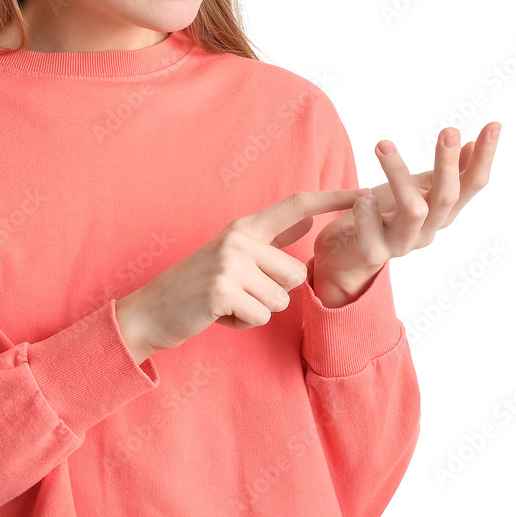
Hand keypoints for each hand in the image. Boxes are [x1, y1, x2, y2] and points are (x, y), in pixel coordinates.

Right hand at [116, 188, 373, 361]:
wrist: (152, 310)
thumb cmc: (197, 285)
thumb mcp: (234, 254)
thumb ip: (270, 238)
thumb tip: (306, 220)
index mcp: (244, 227)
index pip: (296, 206)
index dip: (331, 199)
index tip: (363, 193)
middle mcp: (238, 238)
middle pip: (296, 273)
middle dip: (274, 293)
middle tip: (239, 292)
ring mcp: (230, 263)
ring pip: (280, 299)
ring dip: (257, 310)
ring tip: (228, 303)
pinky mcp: (222, 289)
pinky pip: (260, 316)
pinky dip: (242, 324)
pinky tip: (219, 314)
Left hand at [313, 122, 501, 292]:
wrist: (347, 253)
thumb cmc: (382, 216)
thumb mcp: (415, 190)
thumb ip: (442, 174)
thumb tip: (468, 142)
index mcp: (441, 213)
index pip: (472, 185)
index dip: (484, 157)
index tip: (494, 125)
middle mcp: (428, 230)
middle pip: (447, 197)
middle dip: (448, 164)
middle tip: (449, 131)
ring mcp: (402, 243)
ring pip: (413, 211)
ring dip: (399, 175)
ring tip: (383, 144)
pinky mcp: (373, 252)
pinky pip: (372, 233)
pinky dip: (367, 212)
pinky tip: (362, 198)